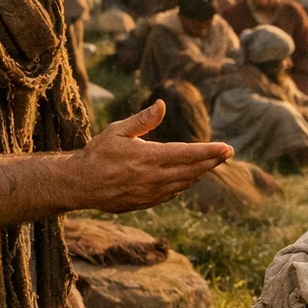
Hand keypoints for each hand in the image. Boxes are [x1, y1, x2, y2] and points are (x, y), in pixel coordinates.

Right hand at [70, 101, 232, 212]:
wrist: (80, 185)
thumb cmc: (97, 154)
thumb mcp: (117, 131)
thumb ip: (142, 120)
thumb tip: (162, 105)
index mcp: (149, 158)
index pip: (188, 154)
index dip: (210, 151)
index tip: (227, 148)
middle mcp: (154, 178)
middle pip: (193, 170)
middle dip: (213, 161)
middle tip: (228, 153)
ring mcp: (152, 193)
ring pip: (186, 183)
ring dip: (201, 172)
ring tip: (213, 162)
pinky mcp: (147, 202)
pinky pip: (173, 193)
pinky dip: (185, 183)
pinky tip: (190, 176)